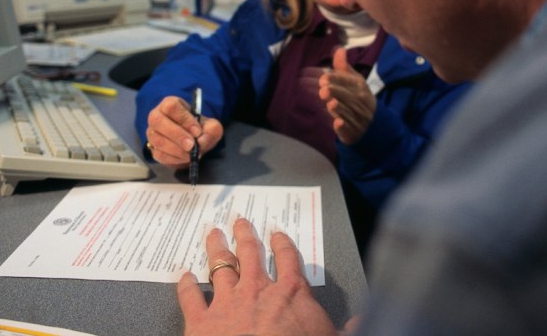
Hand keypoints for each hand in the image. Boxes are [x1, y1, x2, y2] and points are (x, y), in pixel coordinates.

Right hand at [145, 95, 223, 168]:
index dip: (184, 119)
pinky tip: (185, 157)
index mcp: (170, 104)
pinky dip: (174, 158)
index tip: (197, 131)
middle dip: (177, 135)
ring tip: (191, 153)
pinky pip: (159, 154)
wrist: (193, 144)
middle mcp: (157, 116)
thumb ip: (212, 130)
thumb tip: (201, 140)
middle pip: (158, 121)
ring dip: (177, 149)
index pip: (171, 107)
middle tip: (192, 145)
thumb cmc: (199, 129)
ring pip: (157, 140)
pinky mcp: (153, 148)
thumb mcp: (211, 126)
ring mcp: (152, 132)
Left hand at [177, 218, 338, 335]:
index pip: (288, 259)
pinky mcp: (201, 321)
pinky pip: (190, 297)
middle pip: (249, 253)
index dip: (282, 244)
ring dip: (215, 248)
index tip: (277, 234)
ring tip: (213, 234)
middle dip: (244, 235)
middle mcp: (257, 290)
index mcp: (290, 293)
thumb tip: (362, 322)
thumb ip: (349, 330)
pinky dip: (185, 285)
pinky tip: (183, 276)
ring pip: (219, 265)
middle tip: (239, 222)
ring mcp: (226, 303)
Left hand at [319, 48, 375, 144]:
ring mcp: (358, 117)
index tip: (323, 78)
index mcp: (360, 87)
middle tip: (322, 91)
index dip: (336, 79)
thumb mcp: (354, 81)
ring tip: (330, 104)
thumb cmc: (358, 97)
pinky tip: (337, 123)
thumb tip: (338, 48)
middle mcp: (360, 102)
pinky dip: (344, 127)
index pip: (349, 82)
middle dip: (335, 93)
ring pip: (347, 112)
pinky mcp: (353, 132)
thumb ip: (343, 67)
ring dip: (339, 109)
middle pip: (347, 96)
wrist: (374, 123)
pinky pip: (349, 129)